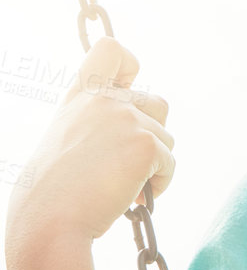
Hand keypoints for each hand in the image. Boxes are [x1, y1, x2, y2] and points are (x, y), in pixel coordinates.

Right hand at [6, 39, 174, 248]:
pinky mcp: (146, 143)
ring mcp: (125, 118)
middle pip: (157, 102)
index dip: (130, 63)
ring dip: (155, 164)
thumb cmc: (57, 191)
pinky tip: (133, 197)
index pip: (110, 51)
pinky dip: (160, 183)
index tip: (131, 84)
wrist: (52, 218)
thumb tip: (139, 130)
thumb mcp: (69, 139)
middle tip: (127, 165)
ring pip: (167, 136)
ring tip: (125, 185)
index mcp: (80, 97)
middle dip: (153, 135)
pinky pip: (171, 162)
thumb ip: (98, 122)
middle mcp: (103, 100)